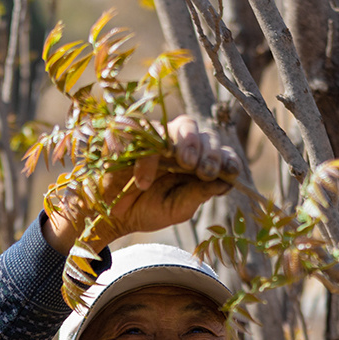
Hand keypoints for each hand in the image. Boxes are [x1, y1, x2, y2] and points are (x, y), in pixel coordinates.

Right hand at [42, 114, 241, 253]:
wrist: (108, 214)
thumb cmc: (146, 210)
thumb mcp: (176, 209)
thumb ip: (198, 195)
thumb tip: (225, 182)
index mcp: (196, 164)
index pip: (219, 153)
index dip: (226, 159)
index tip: (230, 171)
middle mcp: (180, 145)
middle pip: (202, 133)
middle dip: (207, 150)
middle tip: (202, 169)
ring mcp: (156, 136)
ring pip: (180, 124)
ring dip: (186, 142)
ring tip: (181, 163)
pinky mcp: (130, 132)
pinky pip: (141, 129)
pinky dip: (145, 152)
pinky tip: (142, 178)